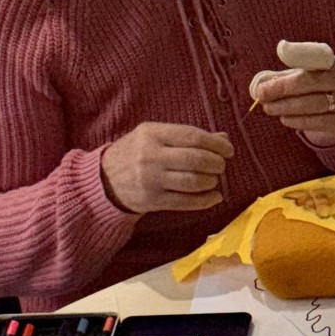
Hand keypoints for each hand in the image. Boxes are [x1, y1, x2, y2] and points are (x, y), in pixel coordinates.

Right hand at [99, 122, 233, 215]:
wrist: (106, 179)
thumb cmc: (136, 153)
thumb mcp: (155, 136)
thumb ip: (187, 137)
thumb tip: (223, 137)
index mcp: (152, 133)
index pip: (192, 136)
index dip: (215, 144)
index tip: (228, 150)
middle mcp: (151, 155)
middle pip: (195, 160)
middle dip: (216, 164)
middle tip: (221, 166)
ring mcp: (152, 180)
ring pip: (193, 182)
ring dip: (211, 182)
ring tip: (213, 179)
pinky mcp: (154, 201)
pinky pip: (187, 202)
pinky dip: (206, 201)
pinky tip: (215, 197)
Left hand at [253, 57, 334, 147]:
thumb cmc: (314, 91)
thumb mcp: (301, 78)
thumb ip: (282, 78)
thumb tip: (258, 85)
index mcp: (329, 61)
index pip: (315, 54)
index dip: (300, 51)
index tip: (281, 49)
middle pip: (309, 82)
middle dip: (282, 87)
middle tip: (261, 94)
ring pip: (312, 104)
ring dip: (286, 107)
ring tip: (268, 108)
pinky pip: (318, 122)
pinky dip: (298, 121)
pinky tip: (284, 119)